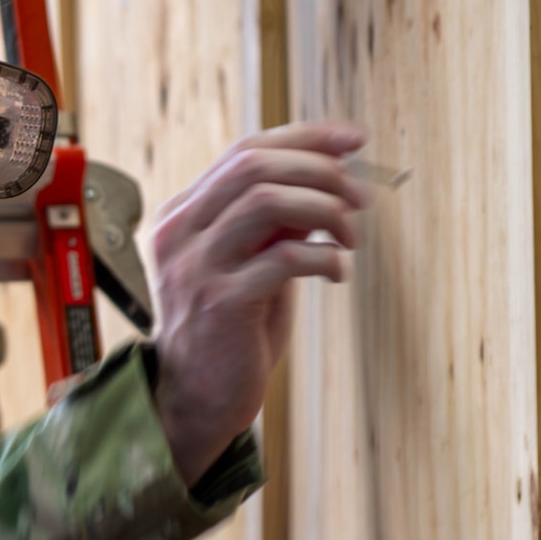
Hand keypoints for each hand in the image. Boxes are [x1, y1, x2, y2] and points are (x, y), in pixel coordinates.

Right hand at [147, 121, 368, 483]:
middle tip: (360, 196)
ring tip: (350, 236)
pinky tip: (337, 271)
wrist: (195, 402)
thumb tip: (328, 181)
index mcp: (182, 216)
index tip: (352, 141)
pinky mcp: (221, 303)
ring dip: (324, 209)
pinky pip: (283, 257)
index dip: (305, 137)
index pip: (245, 151)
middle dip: (320, 170)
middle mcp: (180, 233)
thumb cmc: (228, 336)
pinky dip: (323, 256)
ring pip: (267, 199)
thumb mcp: (250, 265)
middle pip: (254, 165)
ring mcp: (197, 267)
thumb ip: (276, 225)